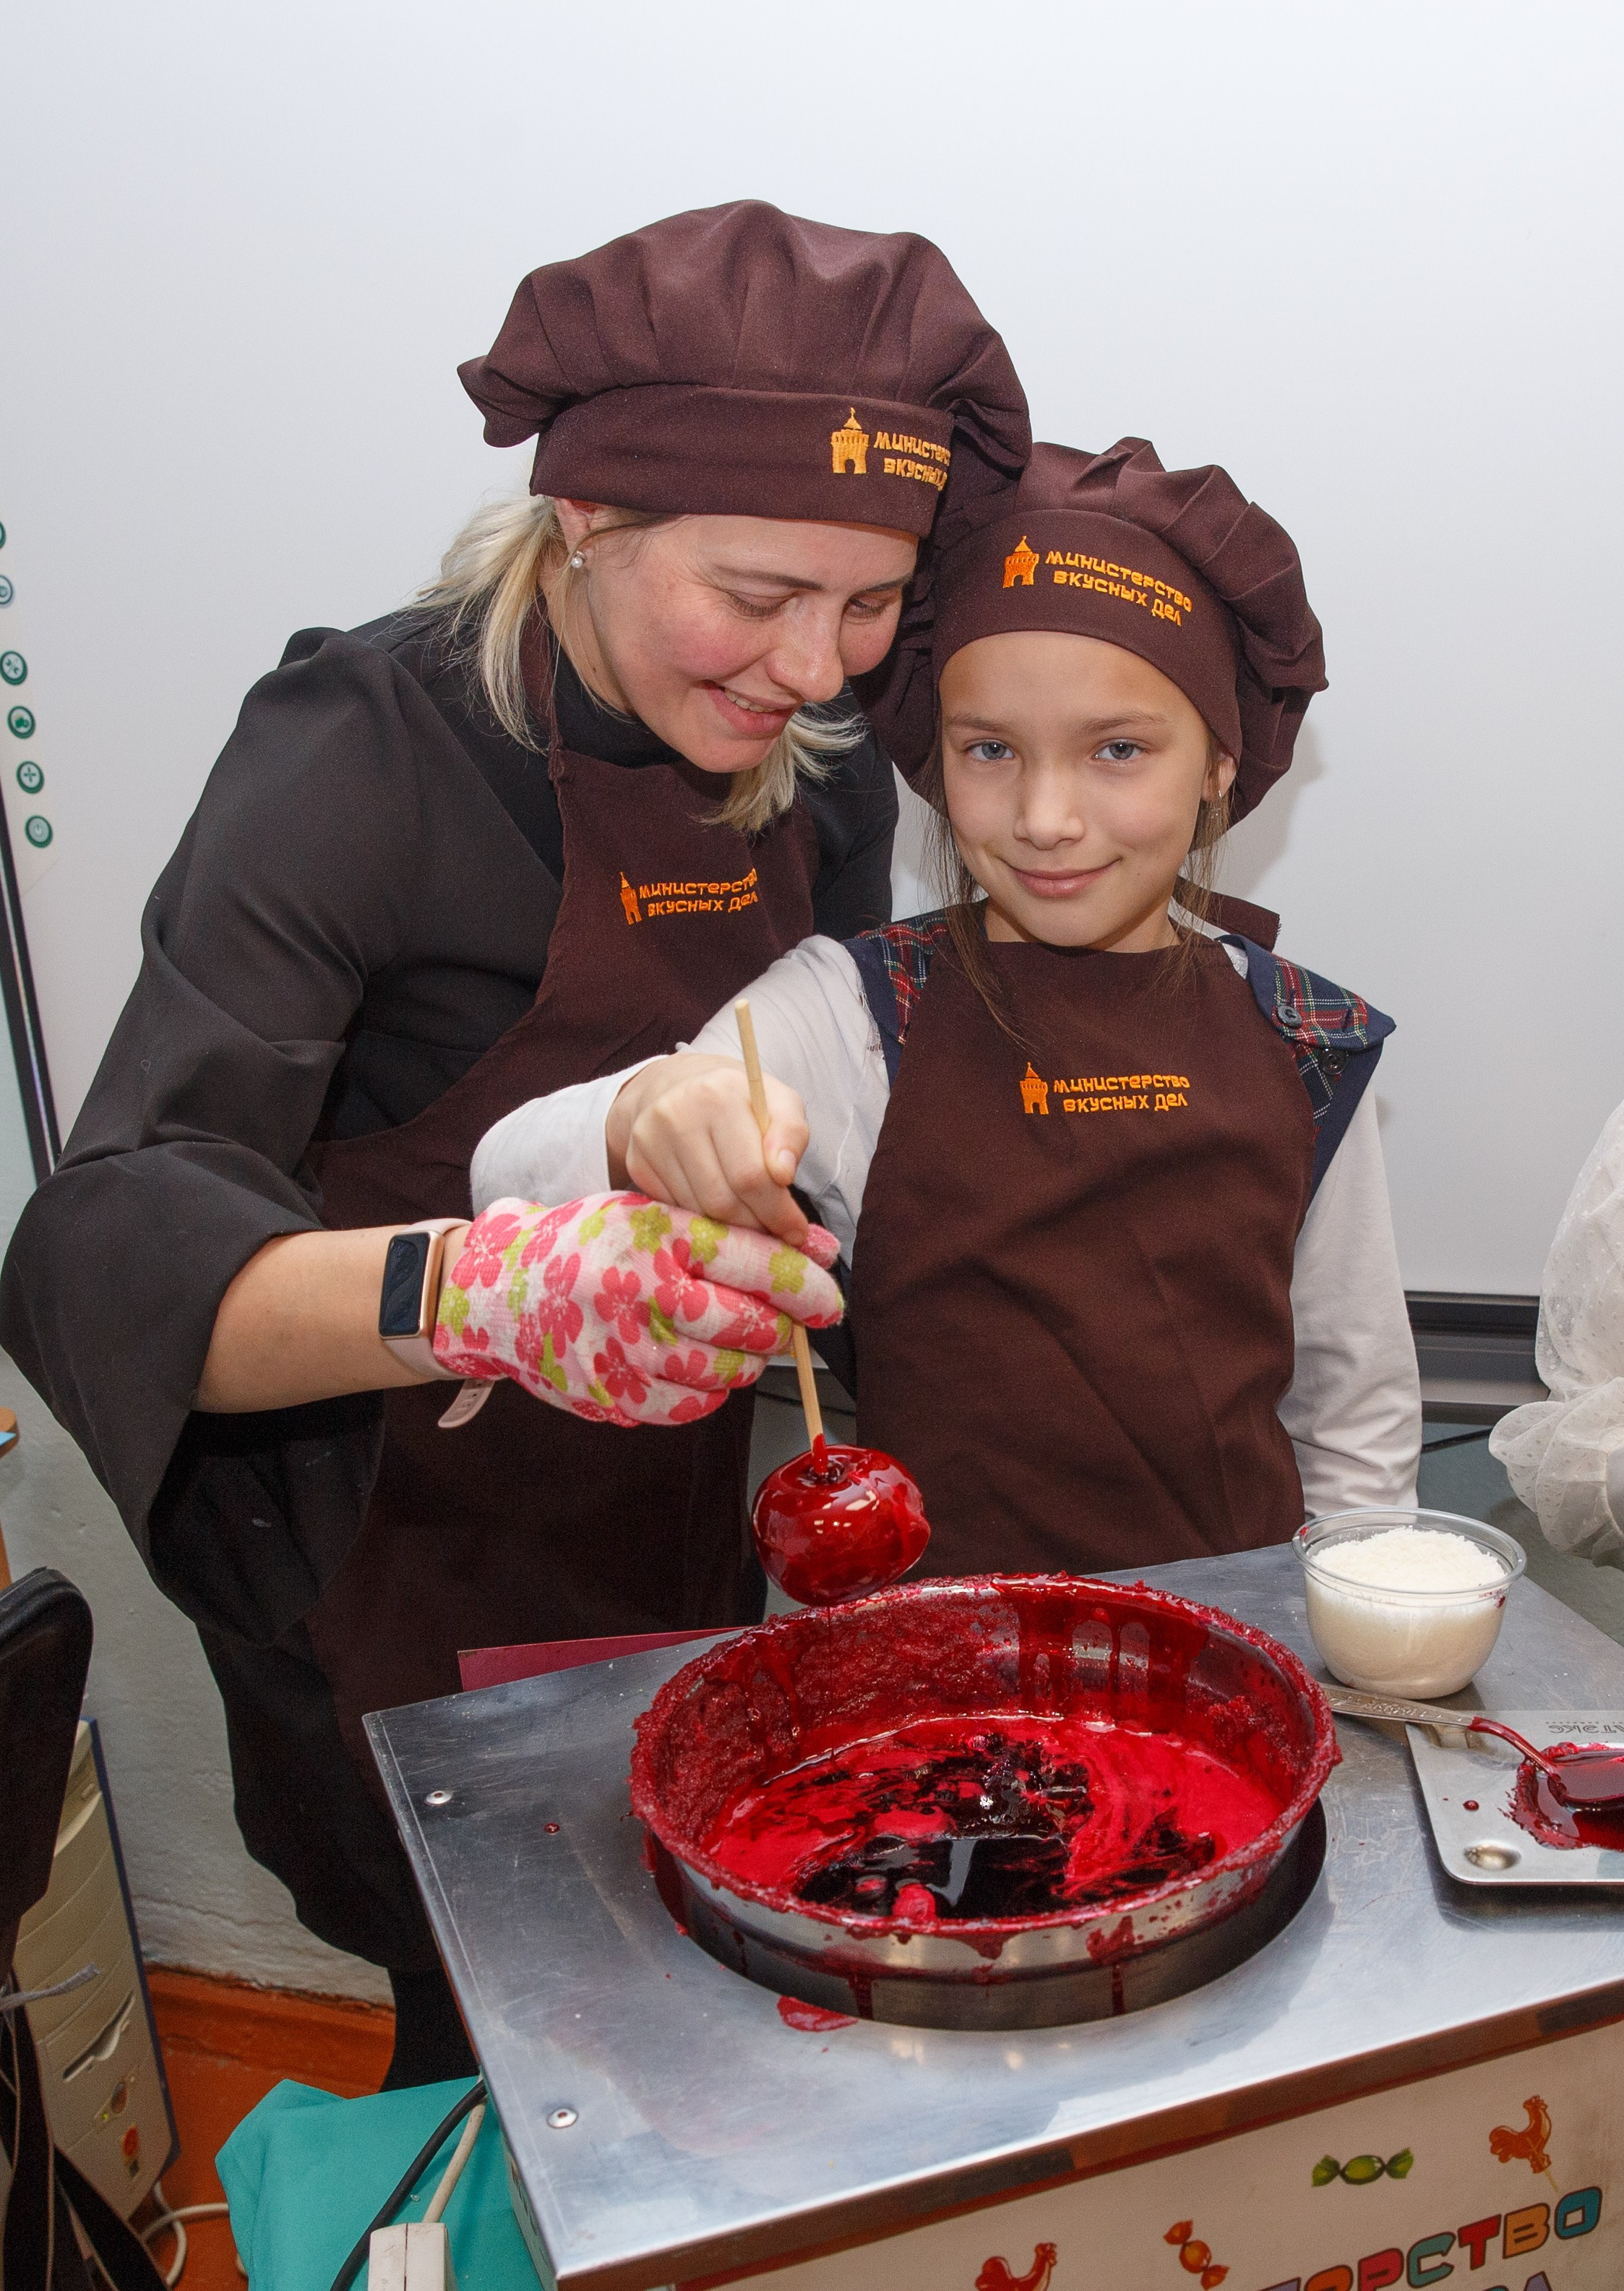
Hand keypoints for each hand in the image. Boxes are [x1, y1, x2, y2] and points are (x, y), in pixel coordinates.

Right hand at [433, 1193, 841, 1427]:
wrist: (500, 1290)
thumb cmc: (592, 1246)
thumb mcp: (653, 1214)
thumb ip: (732, 1232)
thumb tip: (822, 1250)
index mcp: (654, 1233)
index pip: (753, 1259)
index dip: (806, 1283)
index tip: (829, 1298)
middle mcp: (635, 1289)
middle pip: (743, 1324)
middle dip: (779, 1329)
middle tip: (786, 1325)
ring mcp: (619, 1347)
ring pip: (722, 1372)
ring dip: (746, 1363)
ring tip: (741, 1345)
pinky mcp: (610, 1393)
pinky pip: (687, 1406)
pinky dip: (707, 1391)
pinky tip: (699, 1369)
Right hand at [607, 1054, 809, 1243]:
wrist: (676, 1085)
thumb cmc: (739, 1100)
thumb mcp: (778, 1102)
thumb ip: (791, 1134)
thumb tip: (783, 1174)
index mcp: (719, 1094)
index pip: (751, 1174)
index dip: (777, 1211)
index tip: (794, 1231)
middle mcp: (677, 1114)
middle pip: (722, 1200)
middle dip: (755, 1224)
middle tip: (773, 1229)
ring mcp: (650, 1139)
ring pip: (697, 1211)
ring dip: (729, 1225)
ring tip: (748, 1215)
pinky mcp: (636, 1162)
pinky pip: (675, 1209)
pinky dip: (701, 1216)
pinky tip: (715, 1203)